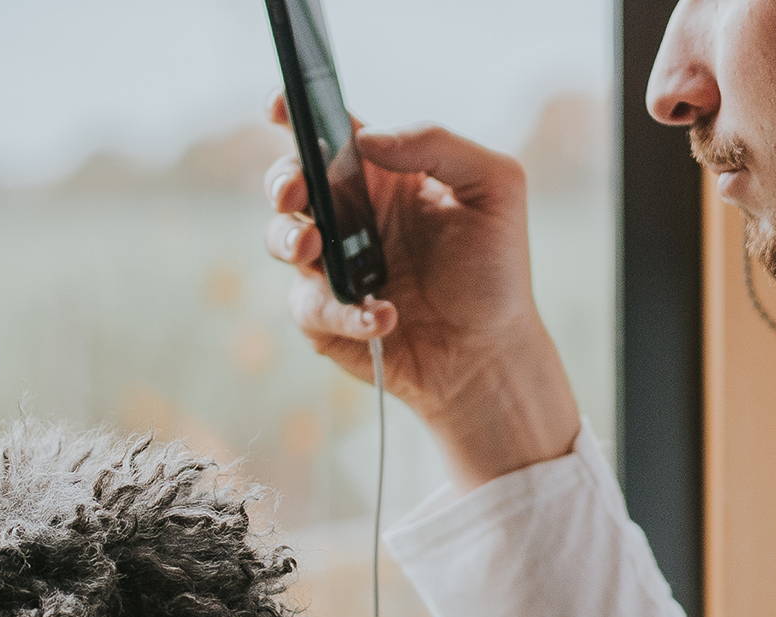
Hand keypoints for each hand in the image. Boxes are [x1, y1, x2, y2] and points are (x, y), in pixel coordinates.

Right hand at [259, 94, 582, 491]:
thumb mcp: (493, 188)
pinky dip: (343, 312)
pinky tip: (384, 316)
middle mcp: (350, 215)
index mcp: (383, 176)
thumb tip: (369, 139)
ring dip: (289, 239)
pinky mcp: (326, 317)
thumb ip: (437, 145)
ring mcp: (333, 266)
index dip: (297, 113)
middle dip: (282, 180)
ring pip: (282, 239)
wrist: (490, 352)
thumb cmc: (494, 269)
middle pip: (290, 181)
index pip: (333, 133)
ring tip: (315, 249)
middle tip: (295, 193)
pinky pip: (310, 306)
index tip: (280, 105)